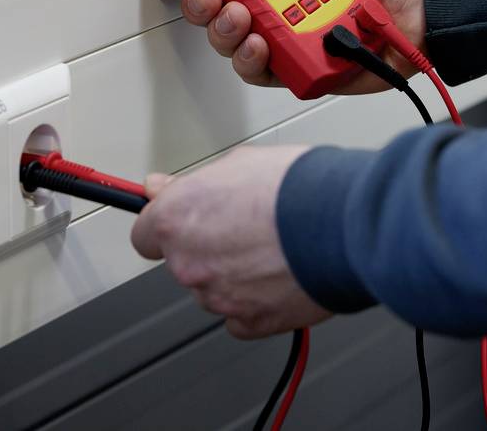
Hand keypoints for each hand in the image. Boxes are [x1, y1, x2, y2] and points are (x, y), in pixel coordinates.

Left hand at [130, 145, 331, 338]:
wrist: (341, 223)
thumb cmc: (295, 187)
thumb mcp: (236, 162)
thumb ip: (189, 184)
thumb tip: (162, 187)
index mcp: (176, 219)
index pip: (145, 235)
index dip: (167, 227)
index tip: (180, 223)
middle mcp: (188, 262)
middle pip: (183, 263)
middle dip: (207, 248)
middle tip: (243, 229)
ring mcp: (217, 297)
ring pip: (213, 290)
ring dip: (232, 275)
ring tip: (270, 250)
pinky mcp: (250, 322)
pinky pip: (239, 319)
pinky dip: (254, 304)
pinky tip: (275, 279)